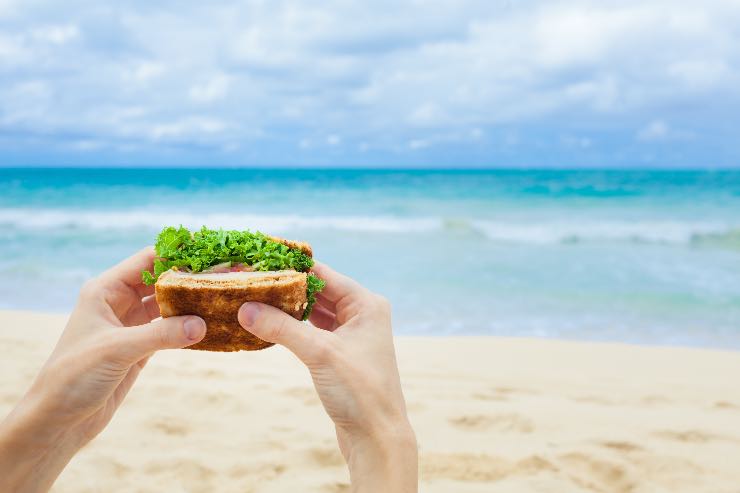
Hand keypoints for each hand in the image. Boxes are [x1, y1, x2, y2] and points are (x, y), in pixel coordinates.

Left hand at [0, 248, 205, 492]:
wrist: (59, 420)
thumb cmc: (74, 377)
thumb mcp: (117, 350)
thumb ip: (161, 334)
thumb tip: (203, 323)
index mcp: (105, 291)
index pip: (147, 261)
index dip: (177, 256)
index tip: (209, 254)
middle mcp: (119, 302)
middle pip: (162, 281)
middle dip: (190, 278)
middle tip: (225, 276)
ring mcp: (131, 325)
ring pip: (169, 305)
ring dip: (192, 304)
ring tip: (223, 299)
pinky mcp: (140, 348)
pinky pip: (171, 330)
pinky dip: (189, 328)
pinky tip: (210, 327)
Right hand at [238, 262, 417, 492]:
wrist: (377, 437)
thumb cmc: (359, 391)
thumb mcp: (319, 353)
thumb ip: (282, 328)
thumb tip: (245, 308)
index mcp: (366, 304)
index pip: (324, 274)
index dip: (292, 267)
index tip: (261, 261)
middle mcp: (363, 314)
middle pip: (319, 291)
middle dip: (287, 288)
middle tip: (252, 280)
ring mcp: (353, 334)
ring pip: (315, 311)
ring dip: (290, 308)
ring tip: (256, 299)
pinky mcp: (342, 354)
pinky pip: (314, 331)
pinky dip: (295, 327)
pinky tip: (272, 324)